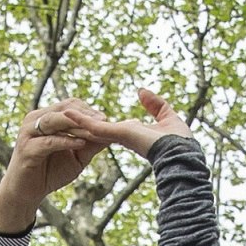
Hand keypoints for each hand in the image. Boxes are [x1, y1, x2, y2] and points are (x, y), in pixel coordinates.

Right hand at [0, 100, 117, 232]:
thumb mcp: (77, 157)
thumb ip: (91, 144)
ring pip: (56, 121)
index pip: (70, 105)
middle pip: (64, 109)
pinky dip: (66, 141)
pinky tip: (81, 143)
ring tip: (96, 130)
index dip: (89, 110)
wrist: (25, 194)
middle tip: (105, 122)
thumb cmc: (50, 172)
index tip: (107, 118)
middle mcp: (35, 120)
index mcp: (46, 117)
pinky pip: (49, 141)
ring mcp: (28, 133)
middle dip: (86, 115)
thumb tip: (113, 135)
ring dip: (78, 126)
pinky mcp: (26, 149)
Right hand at [73, 85, 192, 151]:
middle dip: (85, 120)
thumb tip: (141, 91)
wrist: (181, 154)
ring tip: (64, 111)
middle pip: (99, 127)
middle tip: (70, 112)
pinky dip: (80, 119)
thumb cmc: (179, 142)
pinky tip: (68, 112)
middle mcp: (123, 136)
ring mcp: (118, 136)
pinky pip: (93, 126)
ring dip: (78, 119)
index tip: (90, 114)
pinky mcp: (116, 134)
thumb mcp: (167, 116)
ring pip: (92, 127)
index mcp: (133, 134)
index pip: (112, 127)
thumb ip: (154, 104)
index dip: (101, 120)